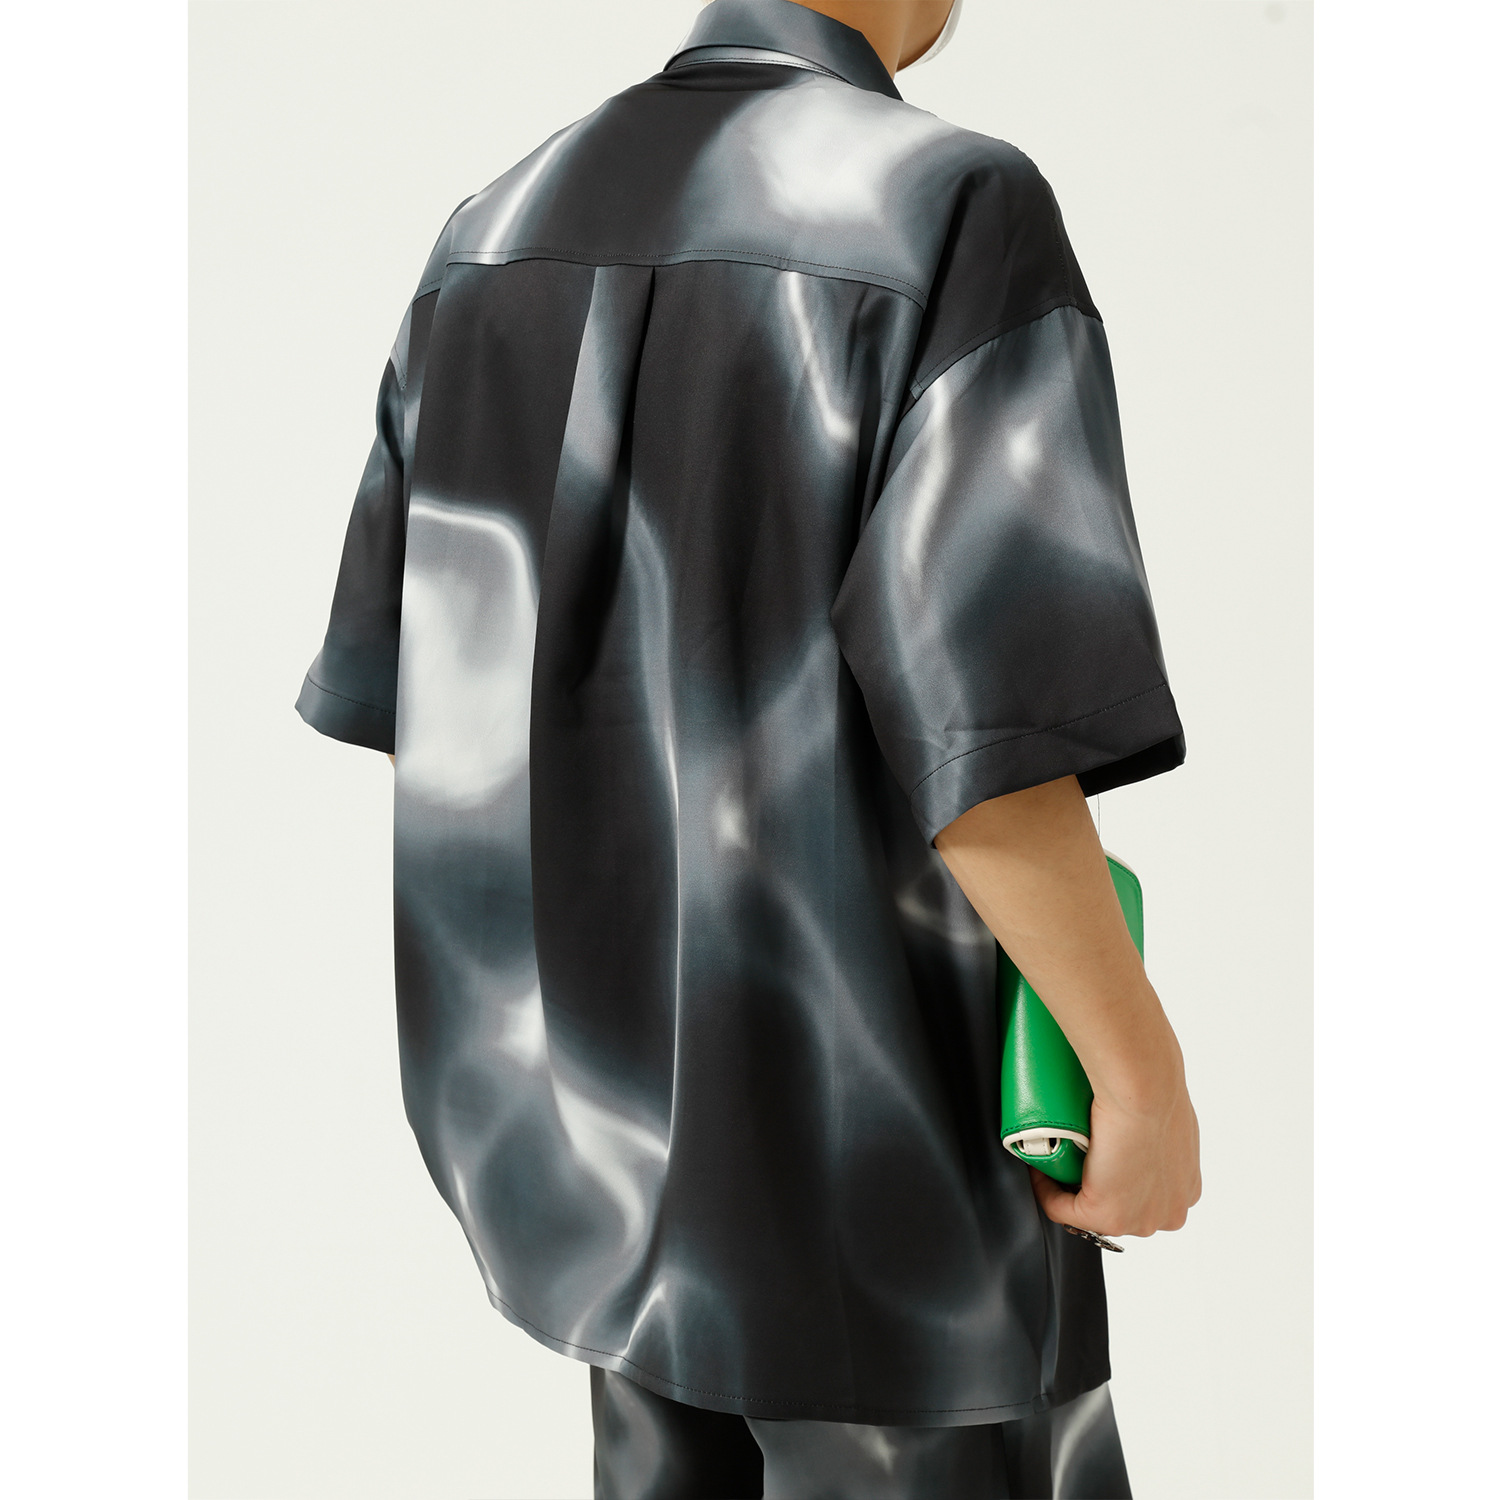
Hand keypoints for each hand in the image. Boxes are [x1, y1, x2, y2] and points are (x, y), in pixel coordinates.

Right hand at [1030, 1074, 1200, 1238]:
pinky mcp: (1108, 1216)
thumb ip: (1154, 1131)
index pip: (1142, 1195)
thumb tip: (1128, 1119)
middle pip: (1118, 1206)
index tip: (1089, 1155)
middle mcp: (1168, 1211)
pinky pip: (1063, 1211)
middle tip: (1068, 1153)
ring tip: (1055, 1157)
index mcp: (1186, 1189)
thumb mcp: (1163, 1115)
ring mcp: (1140, 1219)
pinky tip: (1039, 1168)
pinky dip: (1045, 1191)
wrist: (1145, 1090)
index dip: (1110, 1175)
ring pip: (1091, 1212)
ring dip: (1068, 1187)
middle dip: (1090, 1184)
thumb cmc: (1155, 1090)